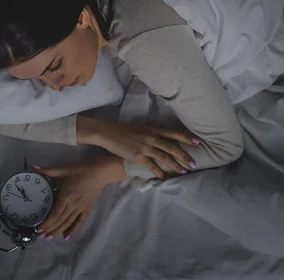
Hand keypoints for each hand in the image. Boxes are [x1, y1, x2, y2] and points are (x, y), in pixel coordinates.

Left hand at [36, 157, 125, 239]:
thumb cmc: (81, 170)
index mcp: (66, 196)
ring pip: (68, 223)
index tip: (38, 229)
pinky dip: (73, 230)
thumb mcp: (64, 169)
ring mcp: (81, 208)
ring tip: (49, 238)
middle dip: (50, 230)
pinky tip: (67, 237)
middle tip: (40, 237)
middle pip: (60, 221)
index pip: (55, 214)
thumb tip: (34, 168)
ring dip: (58, 232)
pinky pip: (80, 222)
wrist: (100, 172)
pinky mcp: (87, 209)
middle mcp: (72, 205)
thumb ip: (49, 170)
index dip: (47, 223)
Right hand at [77, 117, 199, 179]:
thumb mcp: (142, 127)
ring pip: (165, 158)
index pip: (174, 133)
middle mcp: (152, 138)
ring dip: (176, 166)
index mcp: (153, 129)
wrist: (109, 133)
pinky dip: (159, 173)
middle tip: (194, 164)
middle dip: (185, 157)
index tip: (198, 142)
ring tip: (183, 172)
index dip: (187, 138)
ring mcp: (146, 148)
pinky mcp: (138, 157)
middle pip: (173, 148)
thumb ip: (153, 132)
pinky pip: (152, 167)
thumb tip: (163, 138)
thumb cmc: (125, 130)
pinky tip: (164, 178)